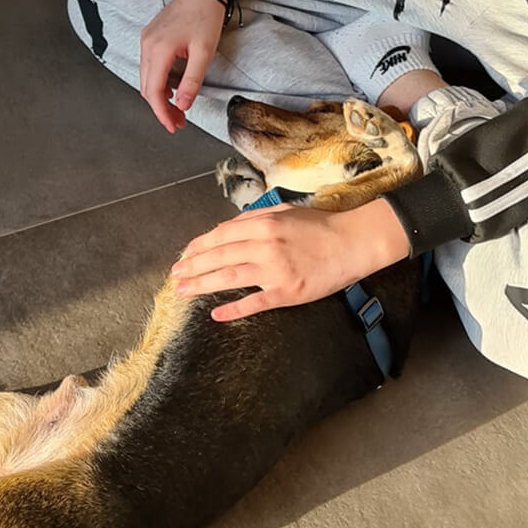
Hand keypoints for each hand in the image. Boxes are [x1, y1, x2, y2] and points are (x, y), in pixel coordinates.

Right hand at [139, 0, 236, 132]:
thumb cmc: (206, 15)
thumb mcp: (204, 52)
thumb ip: (191, 81)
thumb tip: (182, 105)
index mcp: (158, 49)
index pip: (154, 92)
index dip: (162, 113)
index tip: (173, 126)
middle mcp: (147, 45)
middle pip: (147, 88)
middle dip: (161, 109)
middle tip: (179, 122)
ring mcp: (146, 40)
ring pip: (147, 79)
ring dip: (160, 97)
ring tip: (178, 109)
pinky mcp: (150, 37)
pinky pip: (150, 67)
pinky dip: (159, 82)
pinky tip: (173, 89)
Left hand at [171, 199, 410, 320]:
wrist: (351, 243)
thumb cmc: (319, 226)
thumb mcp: (284, 212)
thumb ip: (253, 219)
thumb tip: (225, 229)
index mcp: (263, 223)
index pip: (220, 235)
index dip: (198, 246)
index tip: (183, 256)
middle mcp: (265, 245)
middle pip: (219, 257)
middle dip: (192, 267)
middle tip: (175, 277)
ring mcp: (275, 270)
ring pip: (229, 278)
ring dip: (202, 286)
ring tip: (184, 292)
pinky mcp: (287, 292)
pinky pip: (254, 303)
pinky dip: (233, 309)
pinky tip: (216, 314)